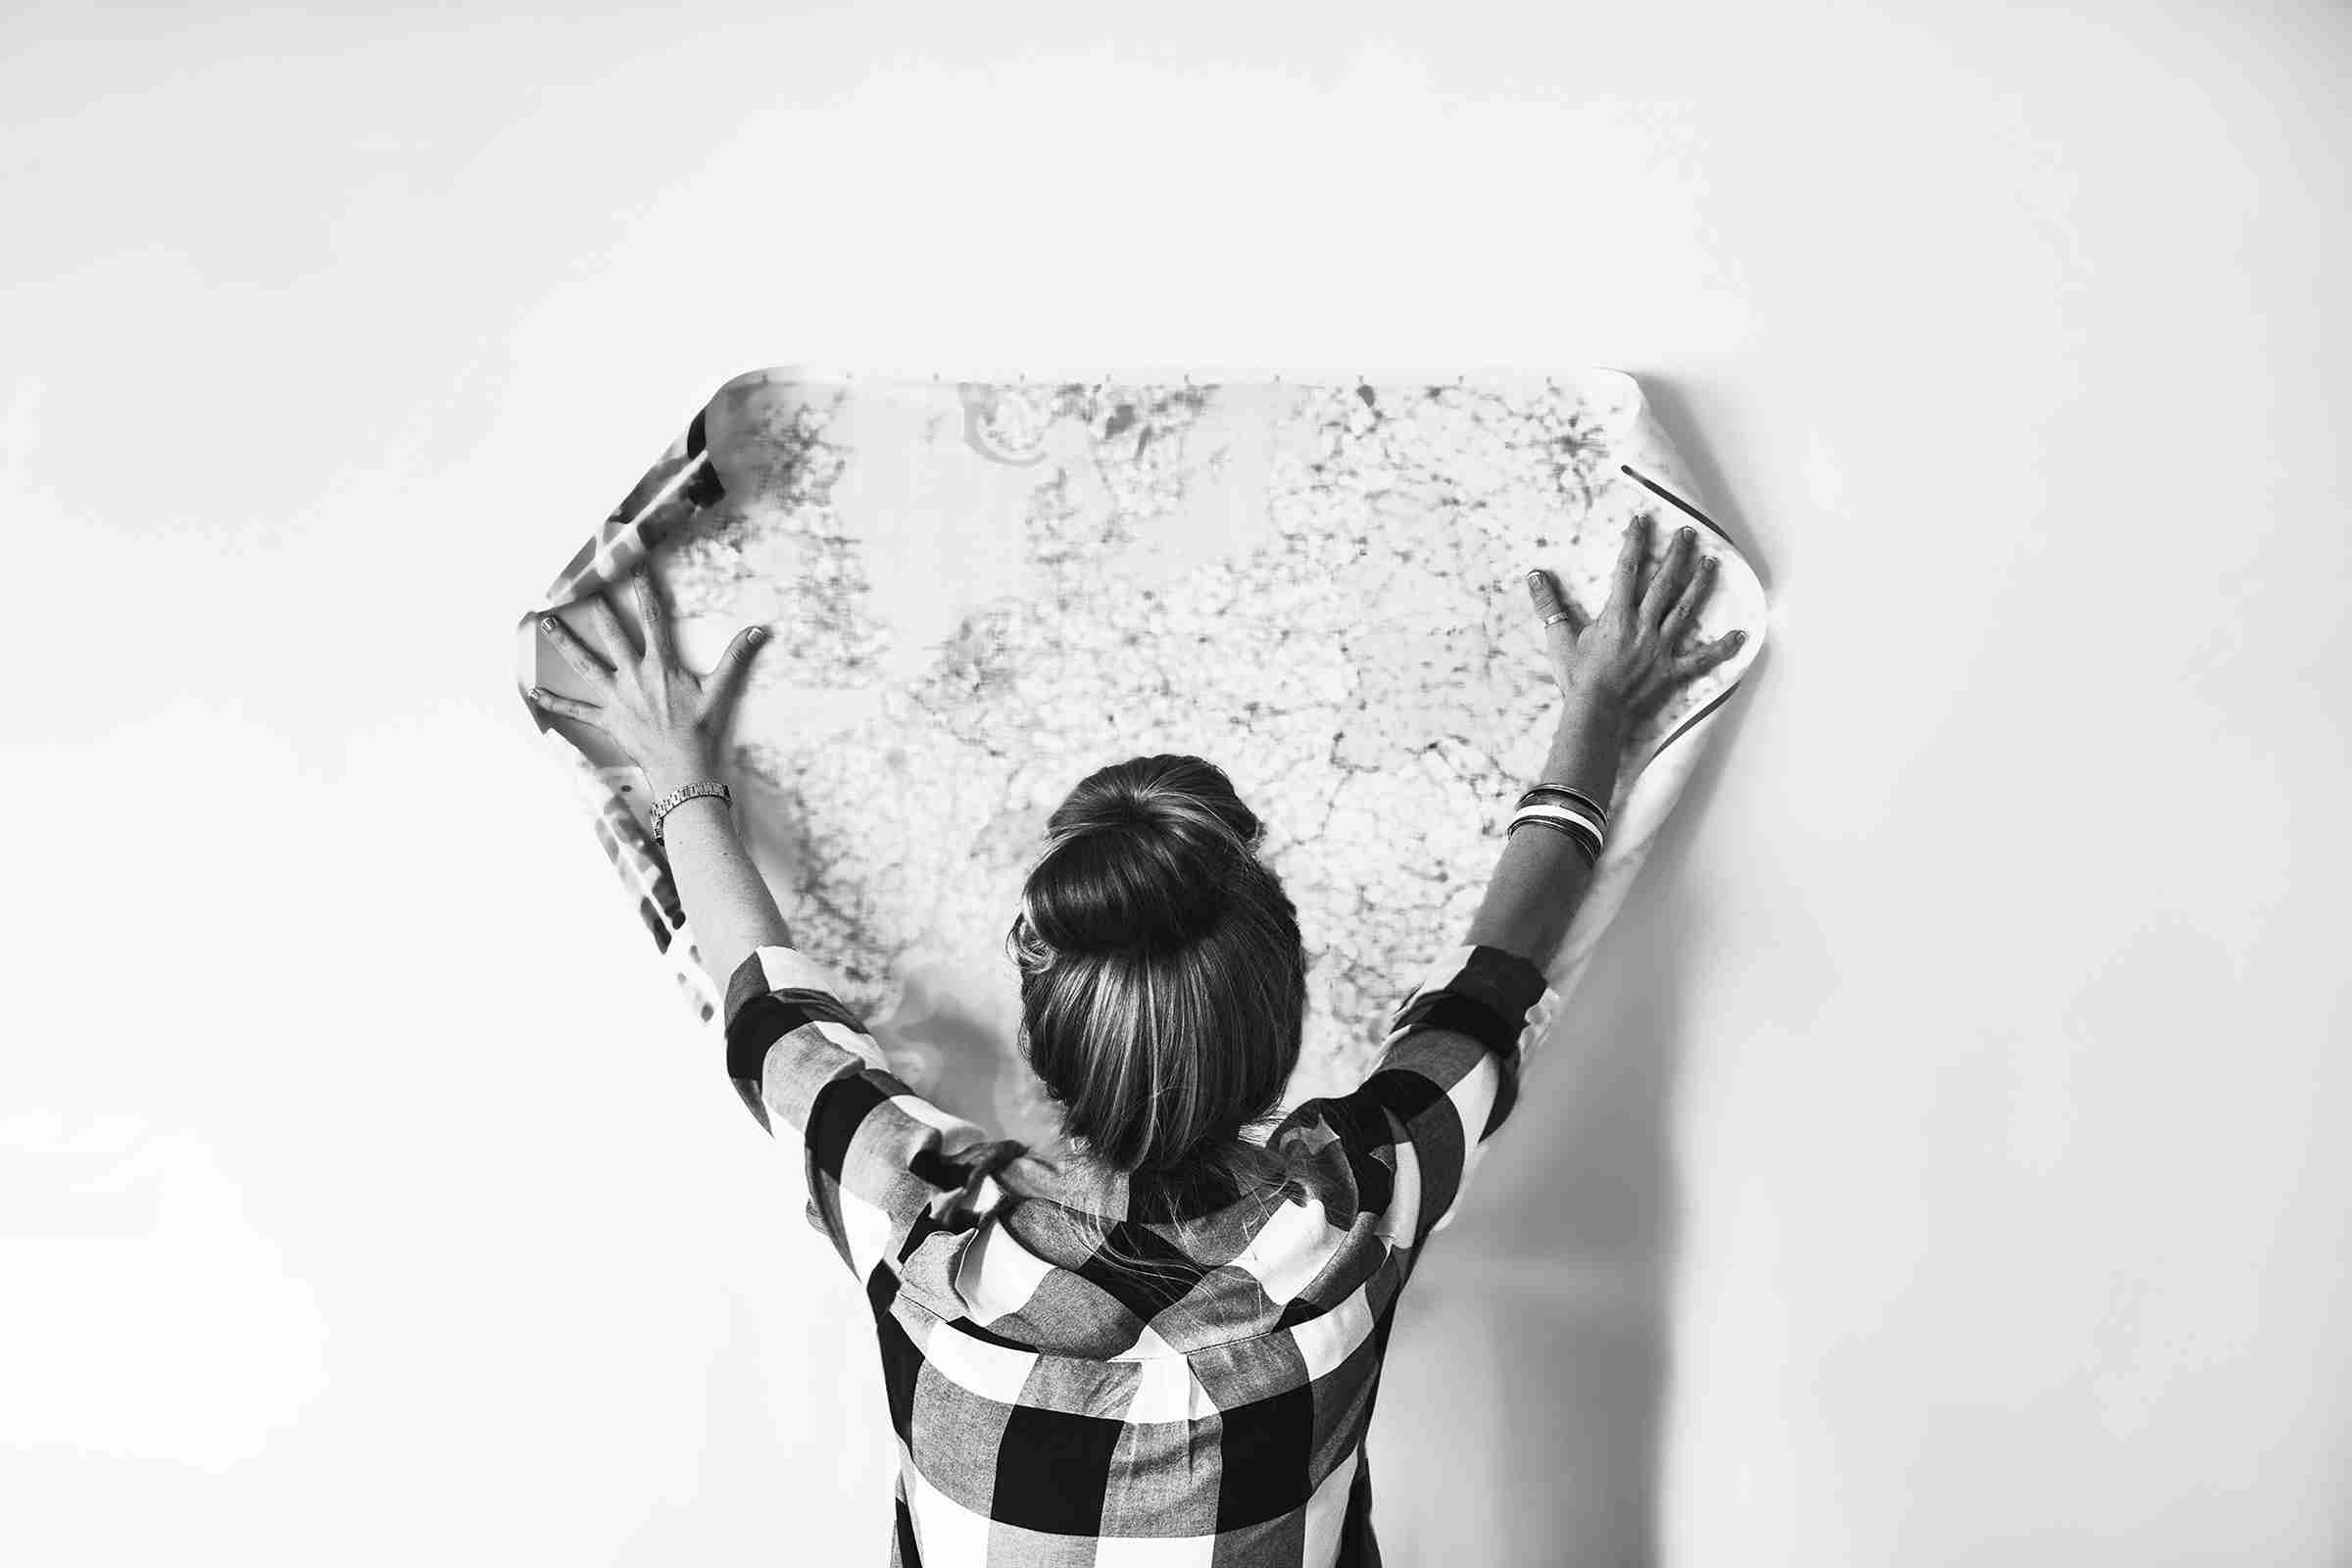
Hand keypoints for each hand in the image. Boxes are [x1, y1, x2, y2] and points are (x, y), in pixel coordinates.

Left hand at [527, 565, 768, 776]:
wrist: (682, 767)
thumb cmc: (700, 729)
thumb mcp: (720, 691)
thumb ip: (736, 658)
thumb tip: (759, 631)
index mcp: (661, 665)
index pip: (654, 619)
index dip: (645, 590)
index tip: (635, 567)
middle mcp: (634, 675)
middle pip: (612, 635)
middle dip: (597, 610)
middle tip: (582, 588)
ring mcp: (617, 697)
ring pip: (585, 664)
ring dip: (564, 643)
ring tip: (546, 624)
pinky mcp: (607, 719)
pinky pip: (576, 709)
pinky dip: (555, 702)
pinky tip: (534, 692)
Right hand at [1525, 513, 1745, 723]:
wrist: (1596, 714)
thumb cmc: (1577, 679)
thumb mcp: (1558, 639)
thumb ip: (1547, 605)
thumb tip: (1534, 576)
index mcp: (1617, 616)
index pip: (1627, 570)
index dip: (1634, 543)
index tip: (1642, 521)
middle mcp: (1643, 626)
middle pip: (1664, 583)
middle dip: (1677, 554)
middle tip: (1689, 533)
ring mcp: (1661, 648)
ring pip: (1685, 609)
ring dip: (1700, 584)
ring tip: (1712, 562)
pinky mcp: (1672, 671)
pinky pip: (1701, 658)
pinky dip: (1722, 648)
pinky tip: (1741, 636)